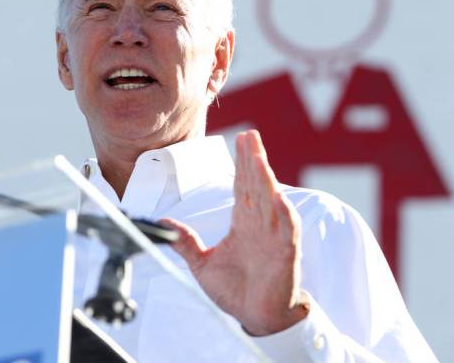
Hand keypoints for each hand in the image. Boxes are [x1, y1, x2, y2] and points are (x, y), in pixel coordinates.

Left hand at [163, 130, 308, 335]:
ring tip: (259, 158)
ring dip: (266, 179)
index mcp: (244, 223)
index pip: (243, 187)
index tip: (241, 140)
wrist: (256, 317)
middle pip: (257, 185)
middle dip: (253, 160)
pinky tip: (279, 198)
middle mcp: (261, 225)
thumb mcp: (202, 264)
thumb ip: (186, 242)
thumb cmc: (235, 291)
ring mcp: (274, 237)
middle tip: (250, 135)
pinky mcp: (286, 254)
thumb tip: (166, 223)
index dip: (241, 163)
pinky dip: (284, 214)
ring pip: (271, 201)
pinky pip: (287, 231)